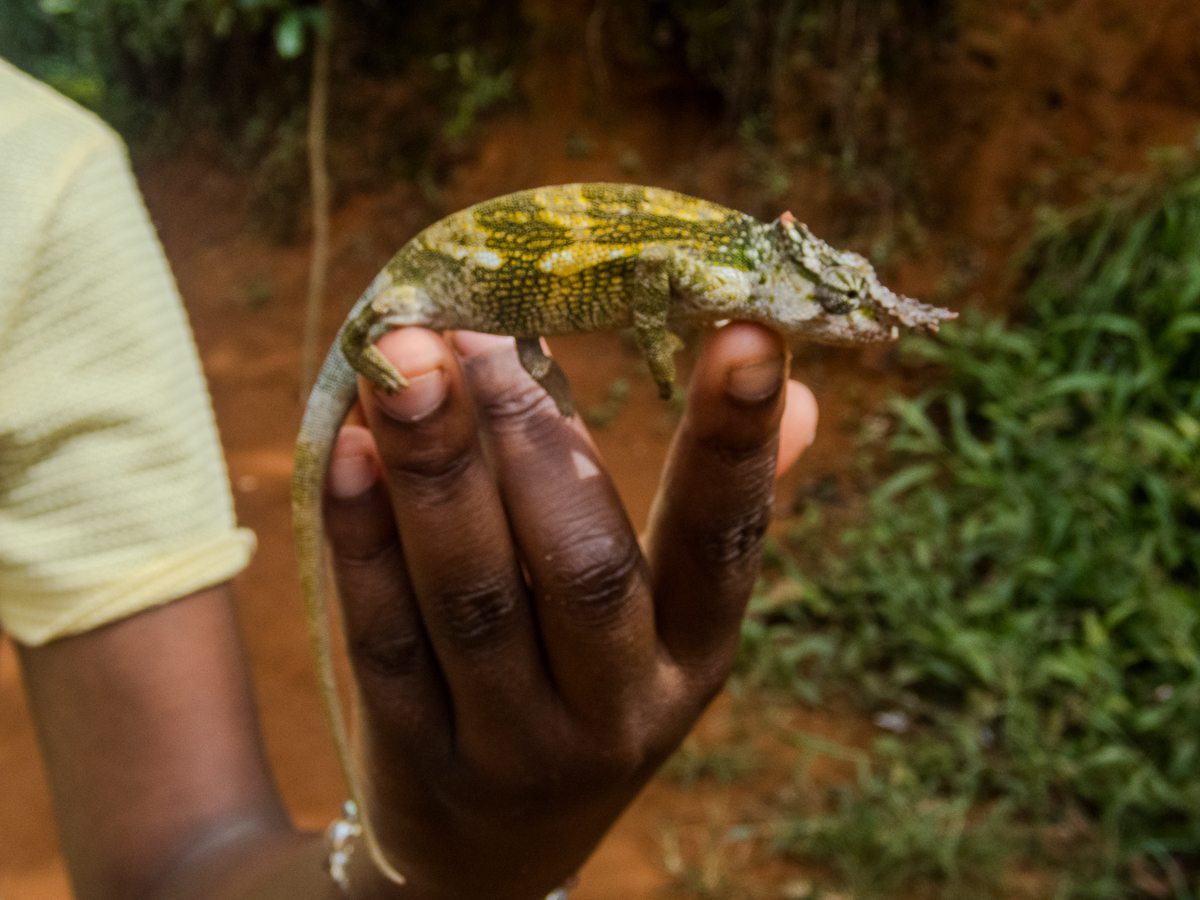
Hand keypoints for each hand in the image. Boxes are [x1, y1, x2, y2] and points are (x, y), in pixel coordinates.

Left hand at [322, 323, 816, 899]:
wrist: (489, 857)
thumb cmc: (592, 699)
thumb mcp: (670, 632)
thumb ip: (719, 515)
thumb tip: (802, 395)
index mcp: (696, 658)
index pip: (725, 544)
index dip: (736, 442)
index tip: (744, 326)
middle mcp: (616, 709)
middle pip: (583, 567)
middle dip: (532, 437)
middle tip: (480, 326)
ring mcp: (511, 742)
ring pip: (473, 596)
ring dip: (436, 465)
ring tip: (402, 356)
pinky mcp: (416, 755)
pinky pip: (383, 638)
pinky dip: (363, 537)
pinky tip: (350, 447)